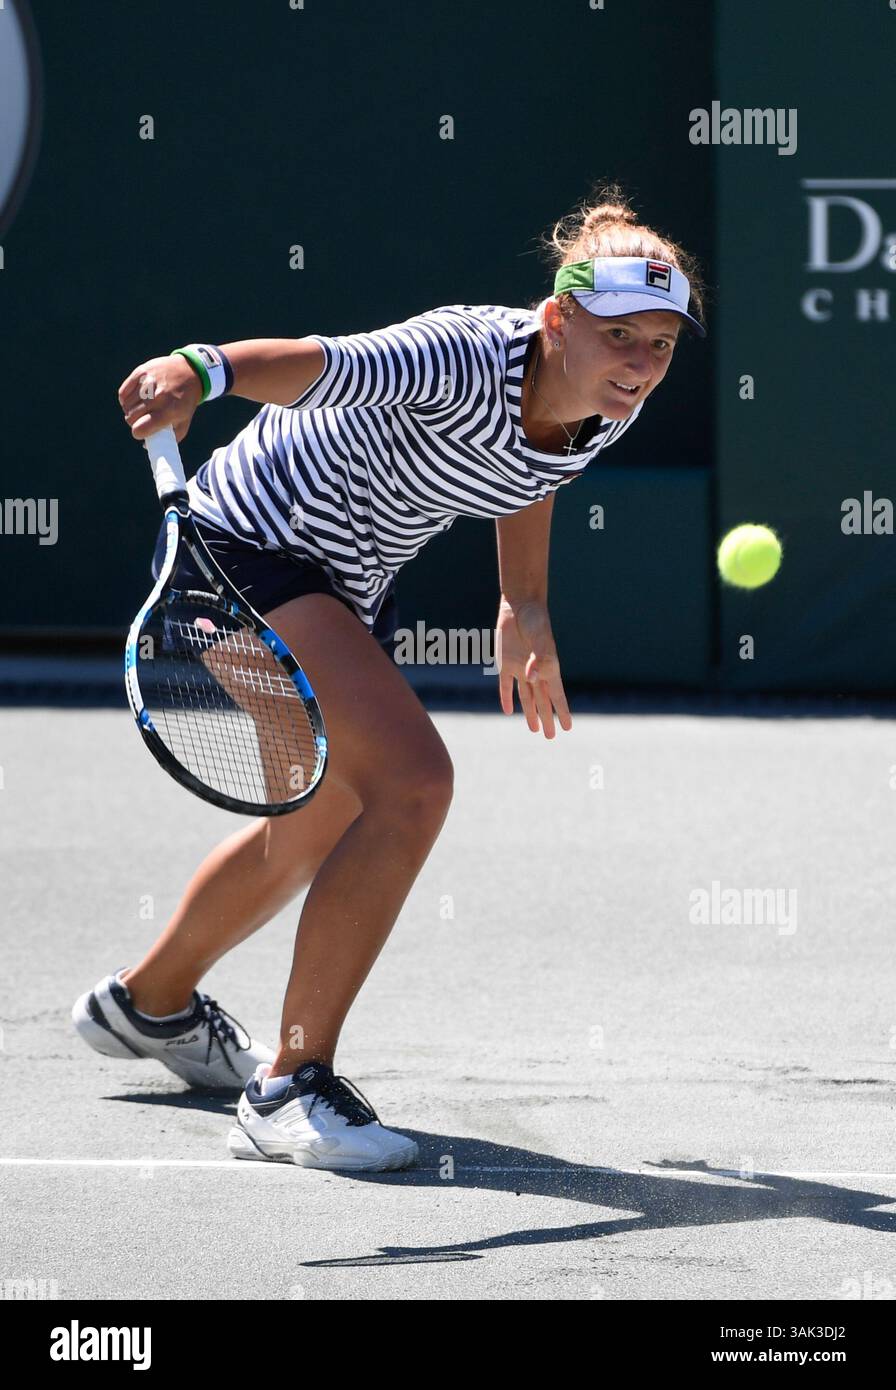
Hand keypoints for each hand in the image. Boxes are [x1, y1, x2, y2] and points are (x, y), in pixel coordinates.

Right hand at [118, 355, 202, 442]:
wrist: (189, 371)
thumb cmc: (185, 400)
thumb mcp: (184, 421)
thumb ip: (169, 438)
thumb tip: (146, 446)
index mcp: (169, 411)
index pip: (141, 428)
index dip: (138, 433)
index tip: (141, 432)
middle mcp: (158, 397)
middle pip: (131, 418)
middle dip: (134, 422)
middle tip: (141, 420)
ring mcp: (148, 383)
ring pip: (126, 406)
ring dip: (130, 411)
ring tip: (139, 410)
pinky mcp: (140, 373)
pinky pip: (123, 393)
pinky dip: (125, 400)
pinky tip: (133, 401)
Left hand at [496, 597, 571, 737]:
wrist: (519, 604)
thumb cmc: (535, 620)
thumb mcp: (541, 638)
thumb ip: (539, 658)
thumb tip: (531, 679)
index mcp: (548, 667)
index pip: (557, 695)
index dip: (562, 711)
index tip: (569, 727)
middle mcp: (535, 671)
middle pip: (542, 700)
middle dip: (547, 718)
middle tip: (552, 737)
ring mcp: (520, 668)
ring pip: (526, 697)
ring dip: (530, 713)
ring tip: (534, 729)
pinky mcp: (504, 663)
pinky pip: (506, 685)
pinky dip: (507, 697)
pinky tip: (508, 710)